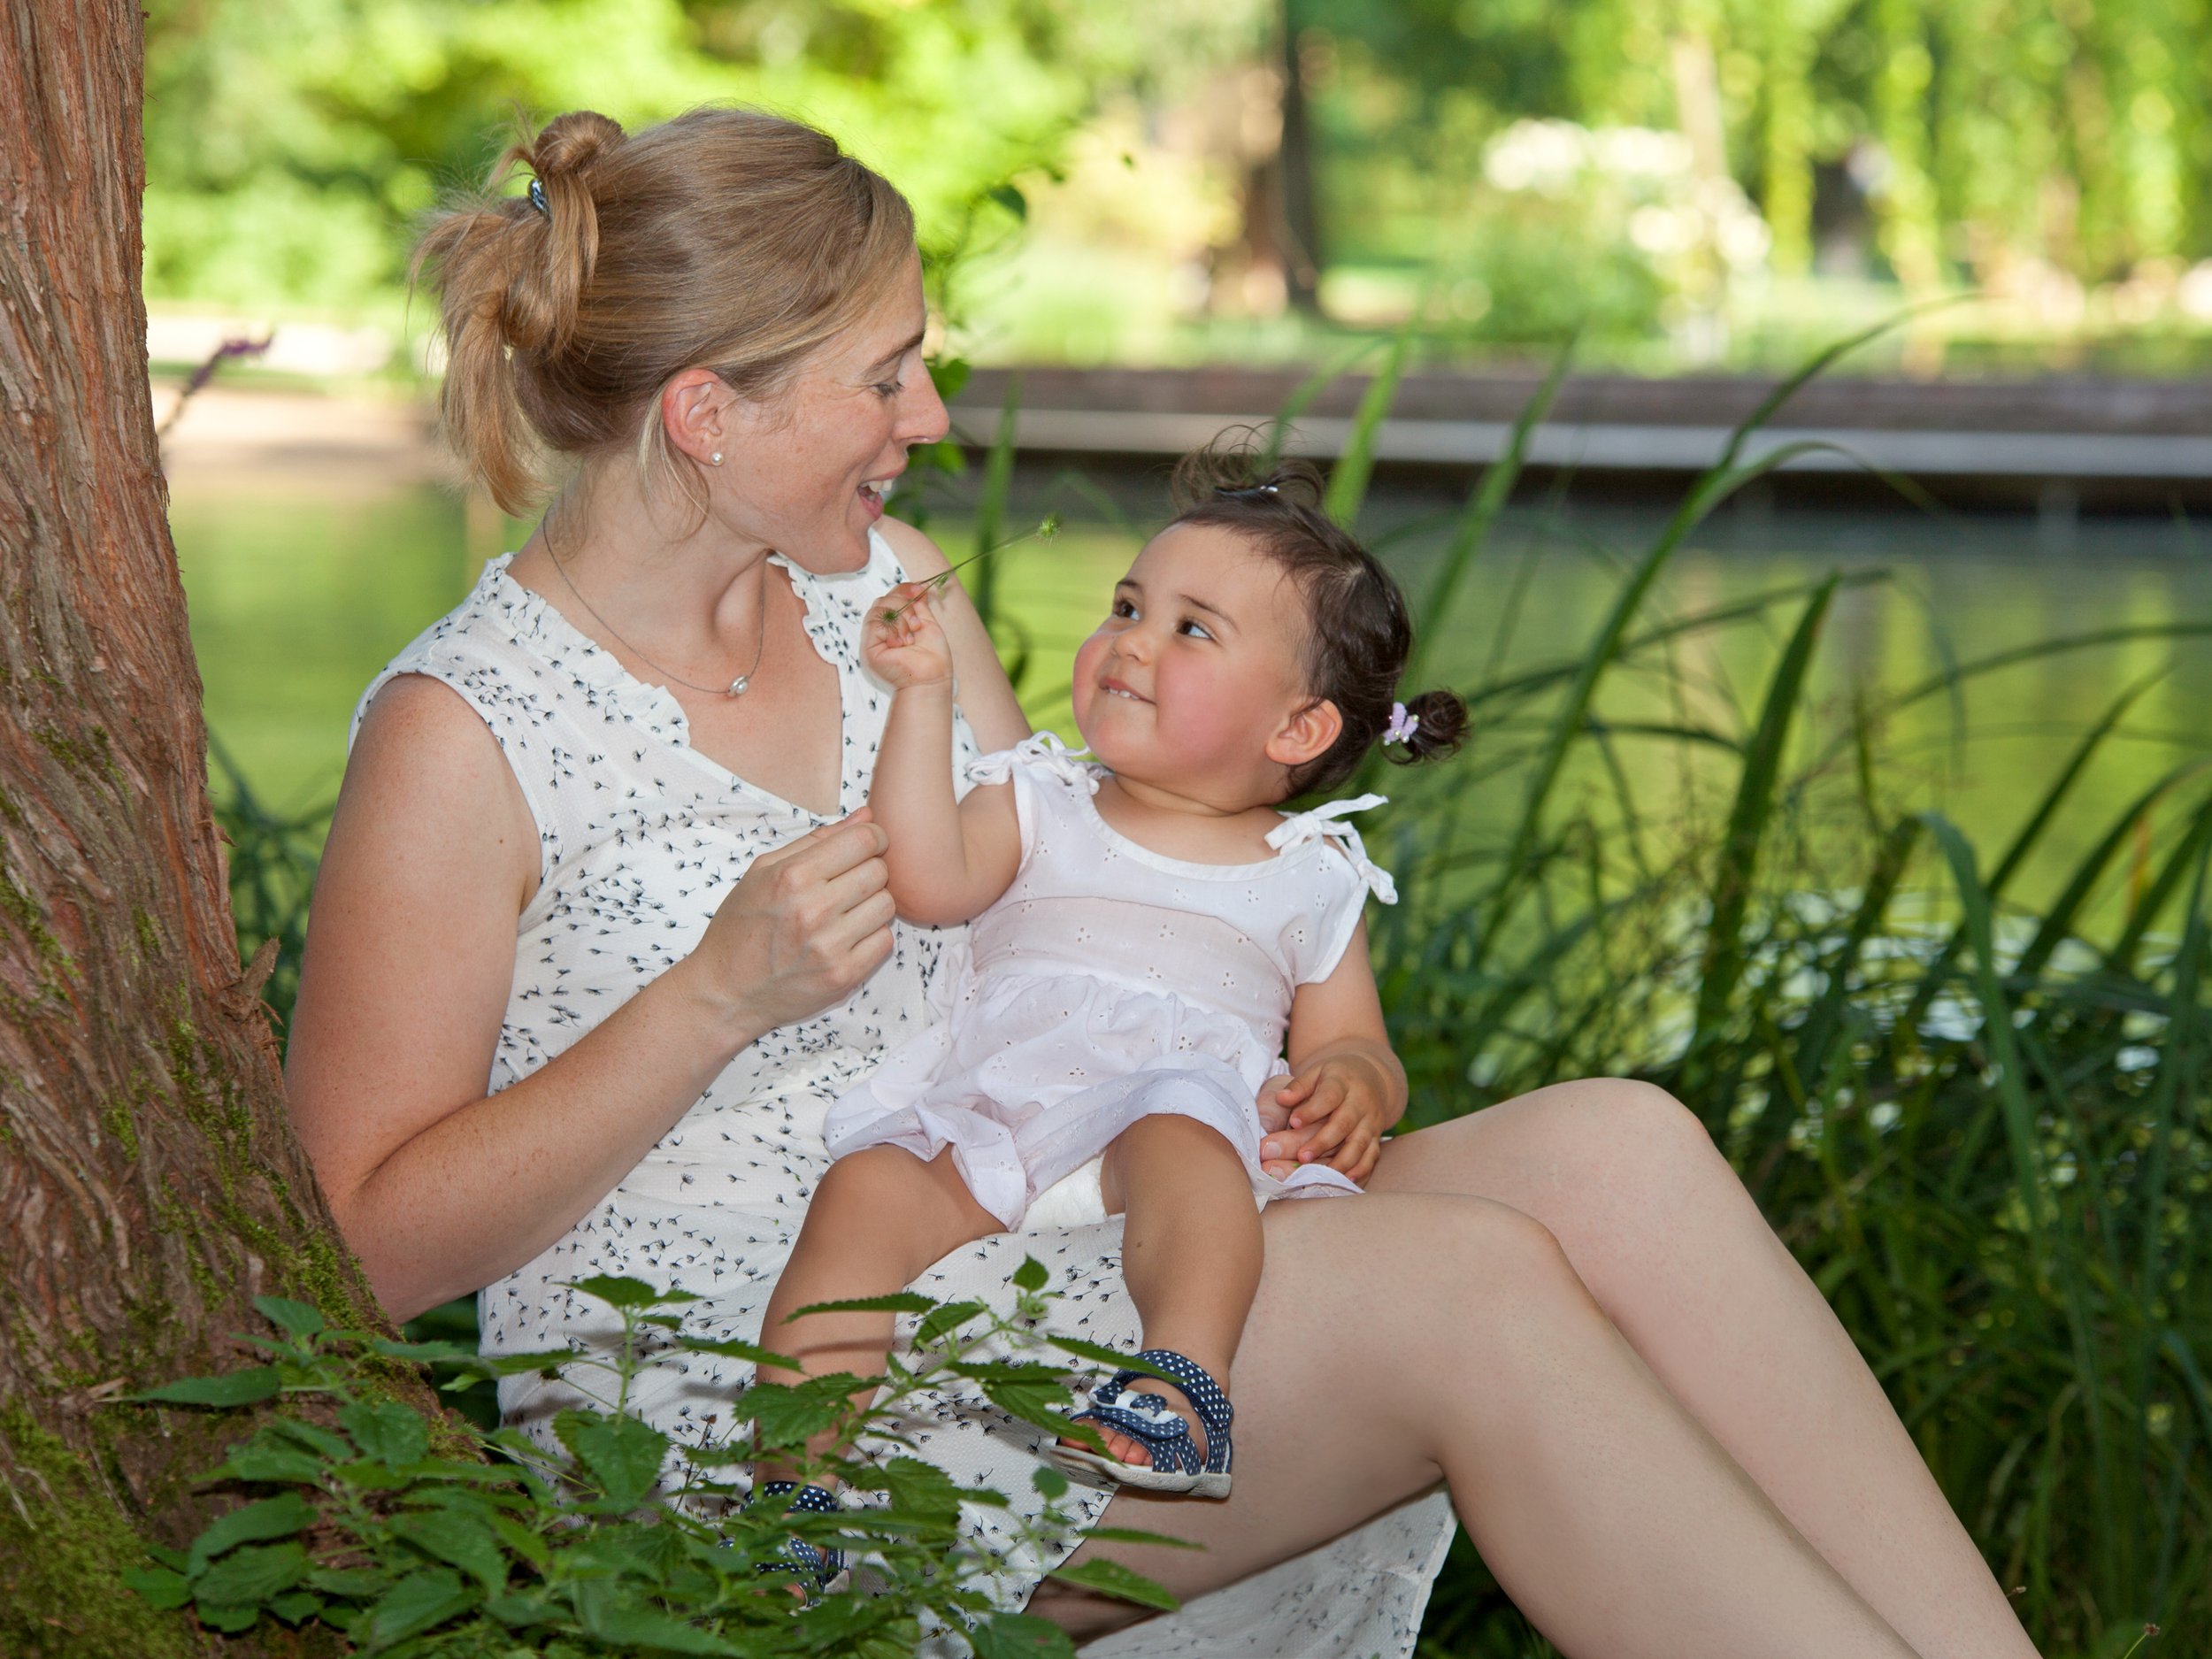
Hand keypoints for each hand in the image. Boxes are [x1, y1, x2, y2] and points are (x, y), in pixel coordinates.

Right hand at [677, 808, 894, 1041]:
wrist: (727, 991)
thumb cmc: (743, 926)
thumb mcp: (764, 871)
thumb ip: (817, 840)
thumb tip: (866, 815)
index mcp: (792, 876)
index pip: (863, 840)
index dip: (874, 838)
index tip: (868, 846)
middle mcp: (813, 910)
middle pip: (879, 871)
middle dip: (871, 870)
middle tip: (849, 883)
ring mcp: (830, 946)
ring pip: (887, 905)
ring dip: (872, 904)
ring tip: (846, 912)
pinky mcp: (843, 976)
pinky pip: (885, 941)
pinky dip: (871, 936)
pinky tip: (846, 938)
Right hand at [863, 582, 953, 690]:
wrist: (932, 678)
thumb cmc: (933, 657)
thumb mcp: (927, 622)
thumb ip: (918, 604)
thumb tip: (919, 585)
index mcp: (894, 624)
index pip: (891, 597)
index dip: (903, 590)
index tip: (920, 590)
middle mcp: (881, 630)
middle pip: (883, 600)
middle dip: (903, 605)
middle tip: (917, 624)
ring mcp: (873, 639)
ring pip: (878, 609)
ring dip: (900, 619)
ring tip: (911, 637)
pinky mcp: (868, 648)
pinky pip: (874, 624)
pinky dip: (892, 629)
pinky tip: (902, 643)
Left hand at [1259, 1054, 1396, 1184]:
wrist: (1371, 1078)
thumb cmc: (1335, 1078)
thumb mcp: (1317, 1072)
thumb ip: (1299, 1086)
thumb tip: (1281, 1098)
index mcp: (1343, 1083)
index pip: (1329, 1096)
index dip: (1312, 1110)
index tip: (1293, 1121)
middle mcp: (1360, 1103)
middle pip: (1344, 1124)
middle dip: (1323, 1142)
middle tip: (1302, 1157)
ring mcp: (1371, 1122)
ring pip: (1358, 1144)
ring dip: (1340, 1161)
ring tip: (1321, 1175)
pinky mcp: (1376, 1138)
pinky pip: (1371, 1156)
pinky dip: (1360, 1170)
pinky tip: (1346, 1180)